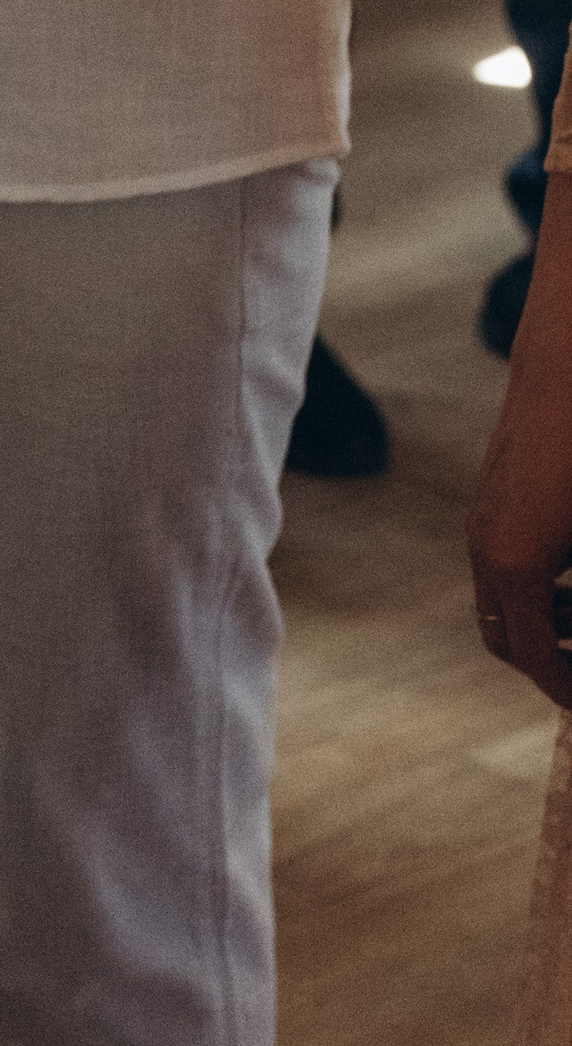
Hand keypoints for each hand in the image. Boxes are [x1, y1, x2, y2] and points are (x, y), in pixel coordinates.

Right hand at [468, 185, 571, 710]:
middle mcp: (487, 545)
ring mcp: (482, 514)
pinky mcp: (491, 489)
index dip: (568, 690)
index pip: (535, 660)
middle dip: (549, 661)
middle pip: (504, 638)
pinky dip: (536, 583)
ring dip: (545, 620)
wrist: (571, 356)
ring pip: (500, 598)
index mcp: (518, 564)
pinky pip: (501, 560)